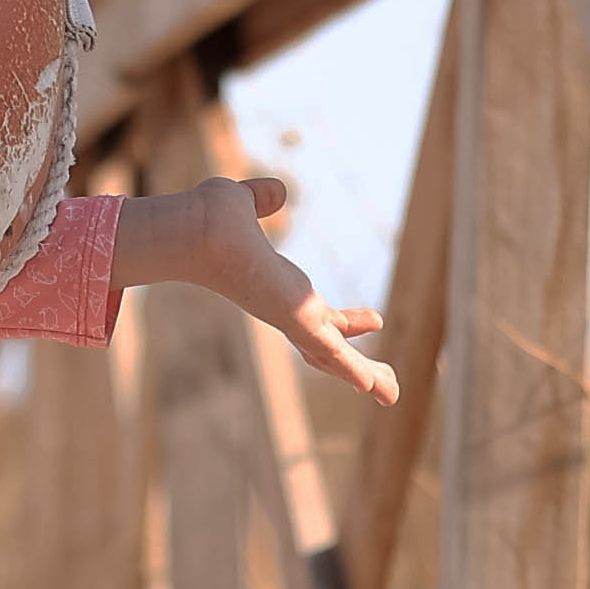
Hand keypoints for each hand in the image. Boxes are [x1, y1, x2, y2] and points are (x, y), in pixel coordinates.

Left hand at [123, 174, 396, 405]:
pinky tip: (373, 386)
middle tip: (383, 381)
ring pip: (332, 358)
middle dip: (355, 364)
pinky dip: (351, 368)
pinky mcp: (296, 321)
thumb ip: (260, 200)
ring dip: (363, 375)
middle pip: (326, 348)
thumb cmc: (208, 218)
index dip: (346, 322)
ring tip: (393, 396)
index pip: (319, 316)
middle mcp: (284, 310)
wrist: (196, 230)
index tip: (375, 321)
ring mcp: (290, 319)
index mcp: (277, 289)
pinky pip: (330, 351)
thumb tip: (276, 192)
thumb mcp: (242, 204)